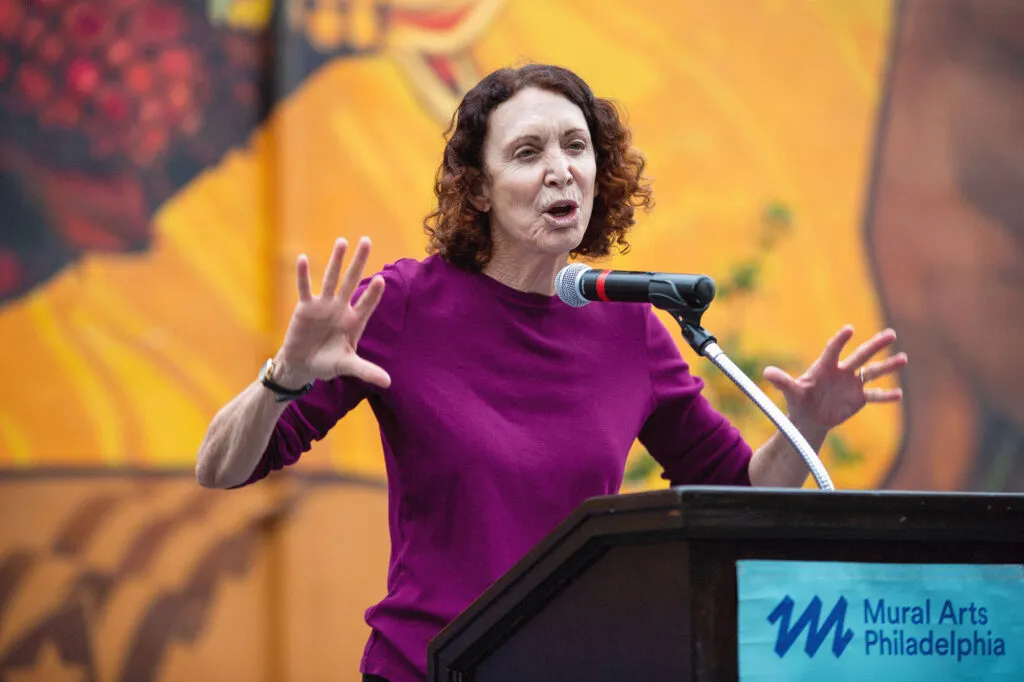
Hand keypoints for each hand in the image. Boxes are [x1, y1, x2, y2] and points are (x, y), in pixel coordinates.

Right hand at [275, 237, 390, 388]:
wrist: (303, 365)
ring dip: (336, 261)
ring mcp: (323, 305)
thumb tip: (388, 383)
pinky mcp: (305, 308)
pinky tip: (302, 258)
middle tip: (367, 240)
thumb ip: (367, 371)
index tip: (382, 281)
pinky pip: (304, 288)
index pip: (367, 303)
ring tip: (342, 241)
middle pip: (351, 281)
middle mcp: (340, 308)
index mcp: (354, 321)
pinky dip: (303, 275)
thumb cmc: (328, 363)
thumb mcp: (348, 365)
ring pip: (330, 279)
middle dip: (359, 262)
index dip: (373, 294)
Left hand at [762, 325, 906, 437]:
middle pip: (860, 356)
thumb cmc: (799, 401)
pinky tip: (899, 395)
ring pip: (873, 372)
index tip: (849, 329)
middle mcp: (842, 372)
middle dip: (875, 345)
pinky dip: (885, 396)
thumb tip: (766, 372)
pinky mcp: (859, 399)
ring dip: (888, 366)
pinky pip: (874, 396)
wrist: (809, 418)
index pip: (833, 350)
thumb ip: (782, 381)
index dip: (840, 340)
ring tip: (903, 358)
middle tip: (891, 333)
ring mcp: (852, 384)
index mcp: (825, 366)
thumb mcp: (791, 392)